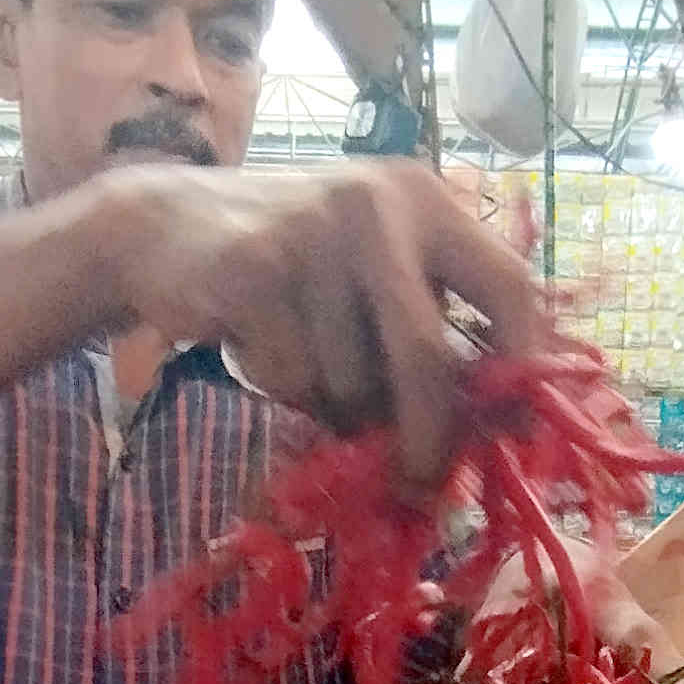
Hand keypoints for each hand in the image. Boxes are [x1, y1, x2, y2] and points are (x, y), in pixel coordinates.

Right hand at [92, 163, 548, 484]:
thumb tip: (502, 432)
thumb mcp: (371, 281)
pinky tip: (253, 342)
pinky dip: (277, 384)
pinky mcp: (254, 266)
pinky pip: (291, 375)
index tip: (515, 431)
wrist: (161, 227)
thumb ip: (430, 334)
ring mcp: (315, 229)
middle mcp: (379, 204)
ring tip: (297, 356)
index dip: (523, 366)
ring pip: (350, 378)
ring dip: (330, 402)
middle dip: (426, 433)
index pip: (511, 284)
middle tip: (418, 482)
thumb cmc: (288, 271)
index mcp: (426, 201)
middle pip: (427, 354)